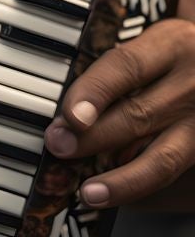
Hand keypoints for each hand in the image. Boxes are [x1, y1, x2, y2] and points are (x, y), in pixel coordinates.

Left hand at [44, 18, 194, 206]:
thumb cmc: (179, 57)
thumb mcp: (158, 44)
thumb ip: (120, 69)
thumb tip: (66, 114)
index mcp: (173, 45)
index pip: (125, 66)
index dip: (93, 93)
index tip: (70, 118)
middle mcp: (194, 83)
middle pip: (139, 115)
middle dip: (93, 138)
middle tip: (59, 147)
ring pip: (164, 158)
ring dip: (122, 180)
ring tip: (90, 192)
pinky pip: (178, 178)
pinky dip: (146, 191)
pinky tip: (121, 196)